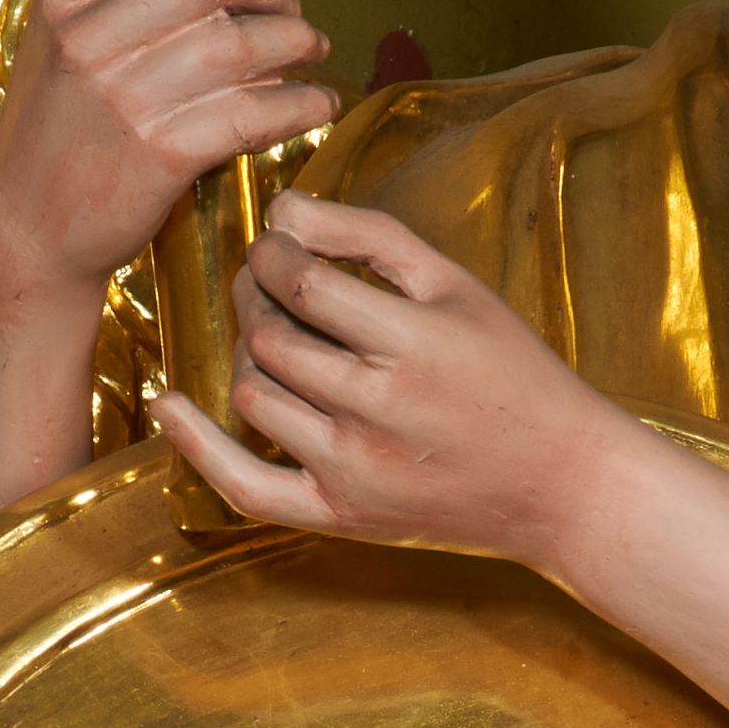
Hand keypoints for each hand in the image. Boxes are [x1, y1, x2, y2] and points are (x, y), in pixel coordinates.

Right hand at [0, 0, 341, 316]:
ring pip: (238, 41)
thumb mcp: (90, 34)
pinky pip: (252, 112)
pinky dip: (301, 104)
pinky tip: (317, 104)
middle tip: (287, 13)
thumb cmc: (72, 121)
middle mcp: (85, 34)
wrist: (29, 223)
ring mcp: (121, 96)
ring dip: (293, 41)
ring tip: (308, 49)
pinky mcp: (159, 156)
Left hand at [152, 193, 637, 569]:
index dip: (274, 254)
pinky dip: (197, 445)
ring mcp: (355, 471)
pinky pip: (245, 486)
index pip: (303, 283)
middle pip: (270, 337)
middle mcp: (381, 410)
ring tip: (274, 337)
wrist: (560, 485)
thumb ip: (369, 238)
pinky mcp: (341, 516)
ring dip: (250, 356)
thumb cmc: (512, 374)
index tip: (278, 248)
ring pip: (254, 394)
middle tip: (268, 285)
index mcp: (416, 343)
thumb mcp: (458, 287)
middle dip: (256, 298)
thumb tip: (281, 211)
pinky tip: (167, 406)